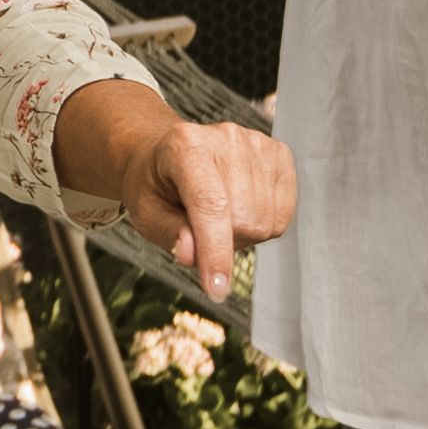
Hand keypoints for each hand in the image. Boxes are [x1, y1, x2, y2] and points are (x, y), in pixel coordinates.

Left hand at [123, 119, 300, 303]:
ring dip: (242, 235)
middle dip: (221, 243)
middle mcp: (226, 138)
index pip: (210, 204)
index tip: (216, 290)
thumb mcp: (145, 211)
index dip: (216, 252)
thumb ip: (167, 232)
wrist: (170, 151)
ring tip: (217, 216)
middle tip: (198, 230)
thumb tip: (191, 254)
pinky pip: (283, 213)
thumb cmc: (156, 184)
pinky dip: (263, 224)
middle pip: (241, 218)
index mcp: (185, 146)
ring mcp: (257, 143)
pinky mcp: (279, 154)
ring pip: (265, 221)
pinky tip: (240, 209)